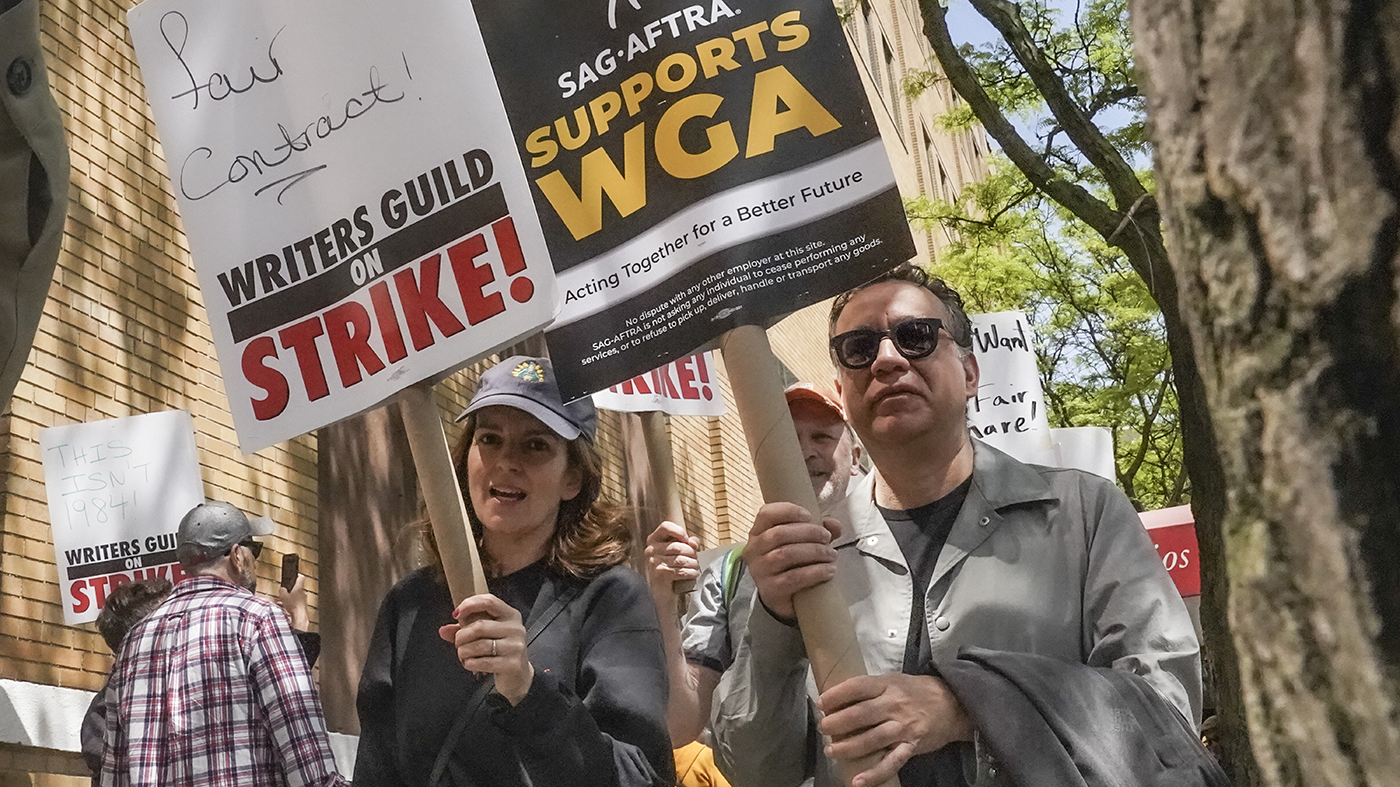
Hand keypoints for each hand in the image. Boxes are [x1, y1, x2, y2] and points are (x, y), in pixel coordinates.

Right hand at [276, 575, 309, 631]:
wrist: (299, 616)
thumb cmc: (293, 605)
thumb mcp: (283, 596)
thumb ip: (282, 590)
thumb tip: (282, 589)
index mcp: (299, 587)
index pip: (301, 577)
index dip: (297, 575)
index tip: (295, 574)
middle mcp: (303, 592)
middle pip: (297, 587)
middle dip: (290, 588)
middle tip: (284, 590)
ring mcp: (303, 599)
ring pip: (295, 595)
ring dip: (289, 597)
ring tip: (281, 600)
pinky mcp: (302, 605)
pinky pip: (295, 602)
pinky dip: (290, 603)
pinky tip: (283, 606)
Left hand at [438, 594, 533, 704]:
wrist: (517, 675)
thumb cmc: (498, 651)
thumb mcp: (485, 636)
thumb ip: (464, 630)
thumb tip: (443, 630)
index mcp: (510, 615)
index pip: (489, 601)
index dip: (469, 605)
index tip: (456, 614)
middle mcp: (515, 628)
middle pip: (479, 626)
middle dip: (461, 636)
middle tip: (458, 643)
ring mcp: (515, 646)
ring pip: (479, 645)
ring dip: (463, 651)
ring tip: (463, 655)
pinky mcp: (512, 664)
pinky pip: (482, 662)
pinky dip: (469, 663)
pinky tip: (470, 664)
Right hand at [644, 520, 699, 603]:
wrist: (663, 592)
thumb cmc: (672, 568)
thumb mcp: (680, 552)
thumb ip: (689, 543)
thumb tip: (693, 542)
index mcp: (653, 540)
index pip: (665, 526)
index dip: (679, 531)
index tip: (687, 540)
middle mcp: (650, 550)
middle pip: (678, 546)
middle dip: (692, 553)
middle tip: (695, 559)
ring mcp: (653, 562)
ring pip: (681, 559)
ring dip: (693, 564)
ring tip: (695, 567)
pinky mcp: (659, 574)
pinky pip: (681, 571)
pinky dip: (691, 573)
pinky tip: (693, 574)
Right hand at [743, 502, 840, 620]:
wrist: (782, 599)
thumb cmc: (792, 563)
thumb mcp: (801, 542)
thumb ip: (819, 529)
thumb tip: (834, 524)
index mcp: (758, 532)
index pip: (766, 514)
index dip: (788, 511)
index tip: (809, 515)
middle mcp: (754, 550)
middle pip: (779, 534)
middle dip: (808, 532)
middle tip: (827, 537)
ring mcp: (760, 571)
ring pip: (786, 554)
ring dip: (814, 551)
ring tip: (831, 554)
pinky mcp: (770, 590)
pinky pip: (793, 578)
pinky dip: (815, 572)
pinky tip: (829, 570)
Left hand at [817, 674, 973, 786]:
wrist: (952, 703)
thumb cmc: (915, 691)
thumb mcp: (893, 681)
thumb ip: (870, 689)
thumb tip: (838, 699)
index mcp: (887, 685)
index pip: (857, 687)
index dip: (836, 695)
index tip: (821, 703)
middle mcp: (895, 705)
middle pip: (861, 714)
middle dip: (837, 722)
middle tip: (823, 727)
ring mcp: (903, 727)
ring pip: (872, 739)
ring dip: (849, 747)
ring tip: (831, 750)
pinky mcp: (911, 746)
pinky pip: (891, 762)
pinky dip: (874, 773)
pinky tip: (858, 780)